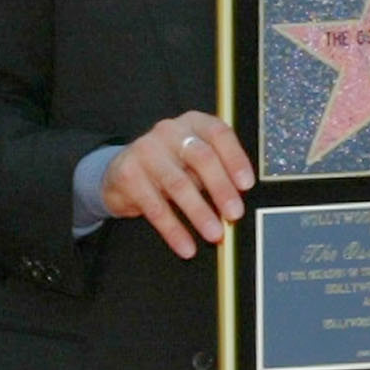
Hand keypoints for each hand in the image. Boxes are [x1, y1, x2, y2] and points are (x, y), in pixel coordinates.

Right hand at [100, 112, 254, 258]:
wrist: (121, 171)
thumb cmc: (171, 165)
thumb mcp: (195, 160)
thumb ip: (218, 170)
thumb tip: (241, 199)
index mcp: (193, 122)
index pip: (219, 133)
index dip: (235, 158)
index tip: (247, 184)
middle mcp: (169, 131)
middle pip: (201, 158)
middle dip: (221, 188)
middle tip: (234, 214)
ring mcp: (146, 151)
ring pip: (179, 184)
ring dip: (199, 213)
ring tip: (215, 234)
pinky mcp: (129, 175)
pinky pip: (155, 207)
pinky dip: (174, 230)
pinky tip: (186, 246)